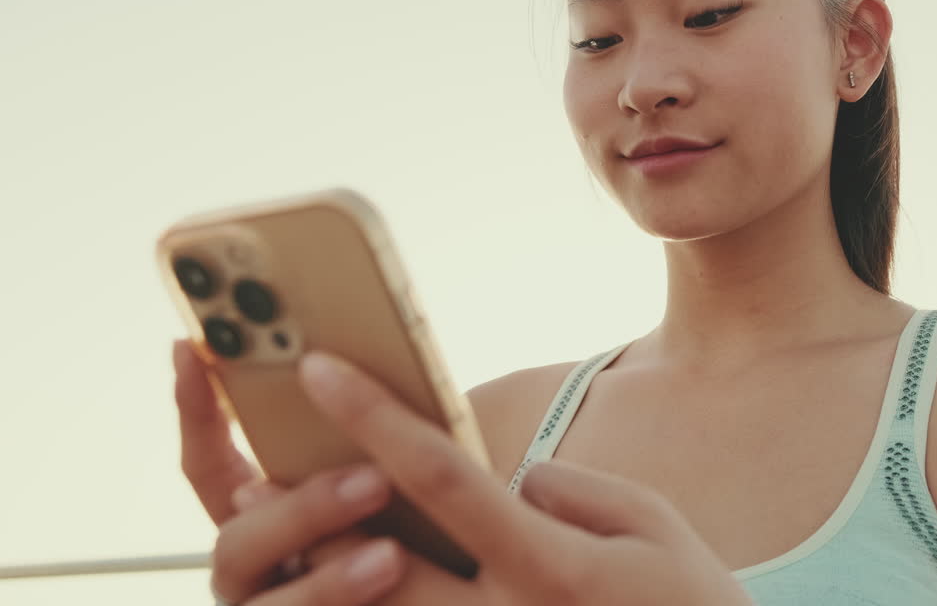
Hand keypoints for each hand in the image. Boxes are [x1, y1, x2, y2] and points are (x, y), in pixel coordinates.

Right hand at [174, 341, 404, 603]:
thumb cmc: (422, 540)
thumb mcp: (401, 482)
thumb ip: (381, 446)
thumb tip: (402, 379)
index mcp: (263, 521)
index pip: (209, 466)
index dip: (195, 410)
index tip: (193, 350)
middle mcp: (256, 572)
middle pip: (239, 542)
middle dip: (304, 512)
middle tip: (375, 480)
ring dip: (331, 581)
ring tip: (391, 557)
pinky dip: (344, 605)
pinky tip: (394, 581)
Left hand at [288, 350, 754, 605]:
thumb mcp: (656, 527)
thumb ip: (574, 492)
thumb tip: (509, 485)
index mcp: (549, 567)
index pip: (441, 477)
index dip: (374, 416)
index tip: (321, 367)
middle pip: (375, 560)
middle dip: (316, 513)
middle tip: (269, 475)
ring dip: (325, 576)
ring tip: (301, 535)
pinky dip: (374, 603)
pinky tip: (368, 579)